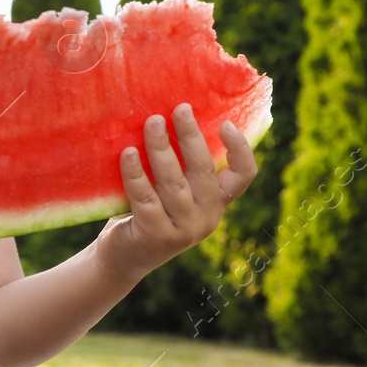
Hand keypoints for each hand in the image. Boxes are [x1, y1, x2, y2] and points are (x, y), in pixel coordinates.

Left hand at [95, 102, 257, 282]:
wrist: (123, 258)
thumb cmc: (146, 213)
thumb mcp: (171, 192)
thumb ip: (179, 167)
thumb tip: (167, 115)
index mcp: (216, 202)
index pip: (243, 176)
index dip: (240, 149)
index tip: (225, 123)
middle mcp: (207, 217)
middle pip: (203, 170)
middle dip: (191, 136)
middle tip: (179, 108)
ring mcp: (184, 230)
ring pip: (174, 182)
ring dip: (161, 149)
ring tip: (151, 122)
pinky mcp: (157, 237)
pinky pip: (146, 199)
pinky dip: (135, 174)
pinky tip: (127, 153)